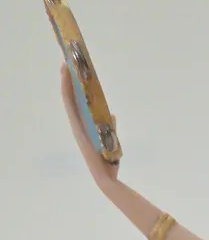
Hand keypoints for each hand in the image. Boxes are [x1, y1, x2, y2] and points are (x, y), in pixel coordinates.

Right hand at [60, 63, 119, 189]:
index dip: (71, 89)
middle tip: (66, 62)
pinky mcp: (78, 128)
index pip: (76, 105)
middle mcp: (78, 125)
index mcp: (84, 127)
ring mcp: (76, 126)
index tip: (71, 73)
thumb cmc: (108, 161)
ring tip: (66, 65)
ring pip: (68, 100)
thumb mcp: (110, 139)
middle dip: (67, 81)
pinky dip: (68, 93)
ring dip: (66, 82)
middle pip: (70, 99)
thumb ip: (109, 127)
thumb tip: (111, 115)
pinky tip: (68, 80)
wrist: (107, 176)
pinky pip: (72, 107)